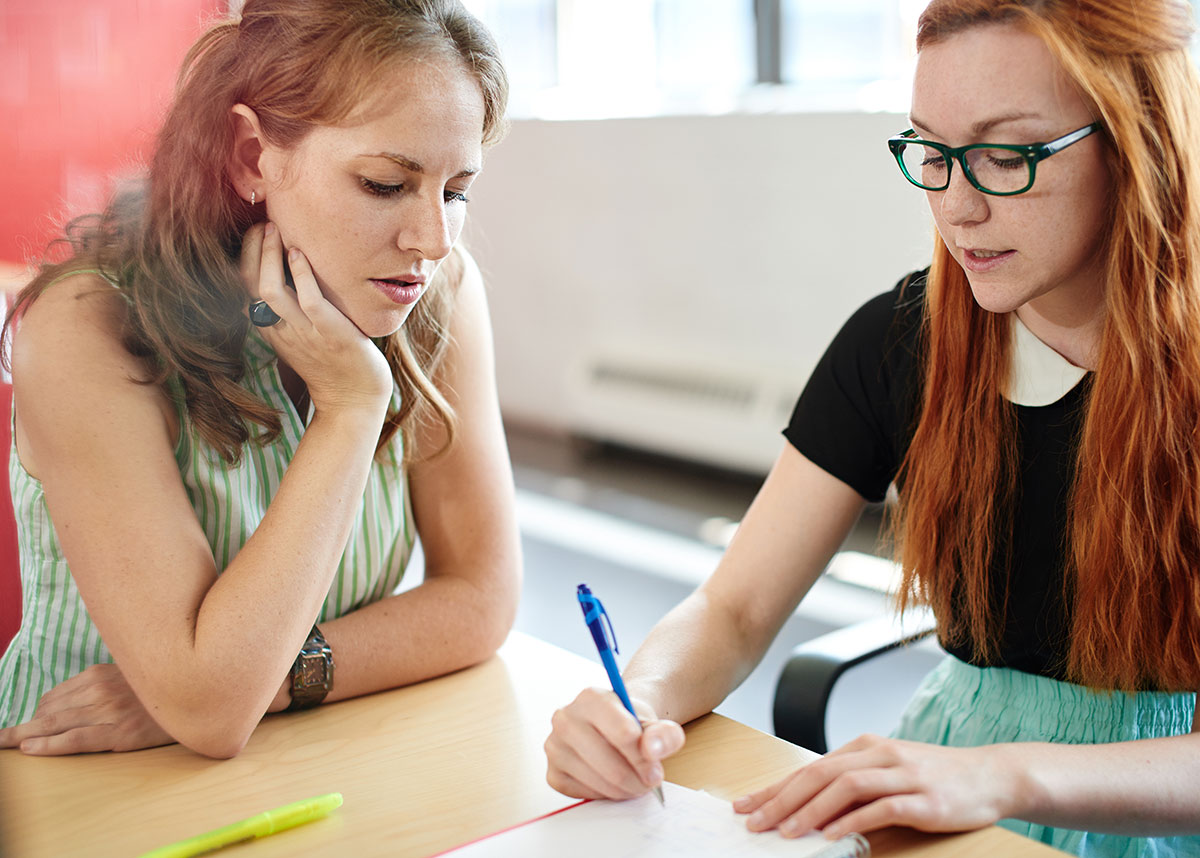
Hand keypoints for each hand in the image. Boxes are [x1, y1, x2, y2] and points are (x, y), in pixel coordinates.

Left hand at [0, 664, 173, 754]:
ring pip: (54, 724)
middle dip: (20, 726)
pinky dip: (47, 745)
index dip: (36, 713)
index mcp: (101, 673)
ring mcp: (108, 711)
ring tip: (4, 743)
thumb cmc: (162, 690)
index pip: (55, 696)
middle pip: (49, 711)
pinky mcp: (118, 733)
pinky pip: (74, 740)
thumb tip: (74, 700)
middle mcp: (100, 689)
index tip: (23, 725)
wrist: (200, 696)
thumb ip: (103, 684)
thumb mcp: (130, 677)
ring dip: (24, 735)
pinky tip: (28, 749)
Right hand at [239, 222, 392, 416]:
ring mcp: (305, 332)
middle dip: (253, 250)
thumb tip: (282, 280)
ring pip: (270, 291)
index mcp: (272, 329)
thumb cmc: (333, 364)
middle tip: (265, 223)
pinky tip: (301, 254)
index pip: (244, 288)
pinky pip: (309, 301)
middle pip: (250, 285)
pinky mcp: (330, 333)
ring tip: (277, 230)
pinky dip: (302, 274)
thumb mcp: (301, 338)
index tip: (256, 231)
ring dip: (270, 256)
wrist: (355, 400)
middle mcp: (282, 330)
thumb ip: (288, 314)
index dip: (245, 256)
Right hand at [545, 686, 684, 799]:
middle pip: (611, 764)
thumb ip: (664, 734)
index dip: (645, 759)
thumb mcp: (655, 723)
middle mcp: (565, 718)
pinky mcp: (552, 773)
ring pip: (599, 782)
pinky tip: (612, 782)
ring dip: (624, 790)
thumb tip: (652, 750)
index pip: (624, 734)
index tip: (656, 770)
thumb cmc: (631, 724)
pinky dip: (604, 795)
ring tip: (634, 782)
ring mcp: (554, 746)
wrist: (611, 727)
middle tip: (649, 782)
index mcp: (591, 697)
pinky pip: (584, 794)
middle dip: (637, 780)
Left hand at [733, 734, 1016, 839]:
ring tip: (785, 832)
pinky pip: (880, 808)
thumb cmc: (935, 778)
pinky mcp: (924, 799)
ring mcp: (903, 775)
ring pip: (845, 787)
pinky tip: (832, 837)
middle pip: (819, 774)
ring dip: (810, 810)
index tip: (745, 805)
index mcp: (865, 746)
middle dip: (781, 799)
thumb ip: (853, 784)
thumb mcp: (888, 772)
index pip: (810, 768)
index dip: (775, 787)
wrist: (992, 776)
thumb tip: (808, 808)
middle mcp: (880, 754)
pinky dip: (852, 822)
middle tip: (753, 821)